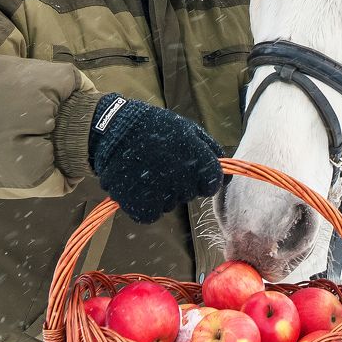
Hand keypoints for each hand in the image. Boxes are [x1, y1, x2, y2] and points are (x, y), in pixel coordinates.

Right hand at [88, 94, 222, 222]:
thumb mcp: (188, 129)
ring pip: (170, 204)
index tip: (192, 170)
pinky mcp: (141, 206)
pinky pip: (151, 214)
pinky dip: (145, 204)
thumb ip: (211, 150)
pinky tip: (137, 186)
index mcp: (198, 159)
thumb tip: (227, 174)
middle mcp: (183, 178)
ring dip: (161, 193)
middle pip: (190, 194)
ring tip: (146, 171)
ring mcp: (162, 193)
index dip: (203, 178)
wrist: (114, 129)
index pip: (212, 183)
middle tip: (162, 165)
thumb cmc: (155, 127)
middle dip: (181, 183)